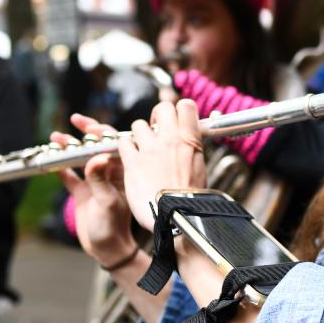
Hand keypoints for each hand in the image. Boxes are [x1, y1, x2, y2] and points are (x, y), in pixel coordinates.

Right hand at [54, 114, 136, 267]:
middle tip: (74, 120)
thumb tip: (96, 158)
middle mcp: (110, 174)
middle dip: (86, 132)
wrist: (106, 249)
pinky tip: (51, 161)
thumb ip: (100, 180)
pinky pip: (70, 176)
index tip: (89, 126)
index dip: (102, 132)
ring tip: (56, 137)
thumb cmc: (113, 226)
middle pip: (97, 146)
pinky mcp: (83, 193)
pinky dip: (61, 168)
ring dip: (70, 148)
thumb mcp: (106, 202)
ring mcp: (95, 182)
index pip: (114, 145)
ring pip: (82, 158)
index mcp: (123, 172)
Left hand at [118, 100, 206, 232]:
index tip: (176, 121)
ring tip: (143, 149)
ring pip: (139, 125)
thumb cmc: (190, 198)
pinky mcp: (132, 162)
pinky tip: (132, 158)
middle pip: (162, 108)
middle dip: (158, 116)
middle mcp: (170, 139)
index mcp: (191, 140)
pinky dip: (126, 148)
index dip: (179, 110)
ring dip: (140, 134)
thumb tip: (187, 142)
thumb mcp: (199, 167)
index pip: (186, 105)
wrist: (177, 216)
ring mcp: (150, 149)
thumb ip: (190, 149)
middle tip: (157, 130)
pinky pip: (124, 142)